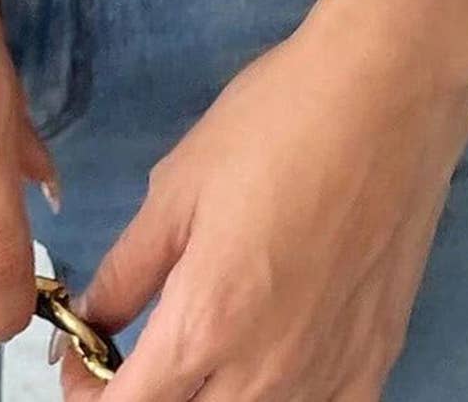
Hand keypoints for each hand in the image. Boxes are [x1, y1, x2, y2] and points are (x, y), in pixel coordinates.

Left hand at [60, 5, 467, 400]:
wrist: (386, 96)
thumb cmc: (273, 126)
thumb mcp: (177, 189)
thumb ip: (127, 270)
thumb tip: (90, 320)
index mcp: (205, 326)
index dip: (90, 394)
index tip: (82, 360)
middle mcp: (265, 374)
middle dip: (146, 398)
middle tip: (134, 353)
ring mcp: (327, 376)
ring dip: (212, 398)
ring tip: (203, 348)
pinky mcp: (376, 363)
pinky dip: (284, 397)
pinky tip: (274, 354)